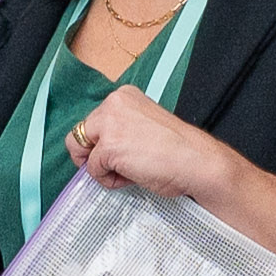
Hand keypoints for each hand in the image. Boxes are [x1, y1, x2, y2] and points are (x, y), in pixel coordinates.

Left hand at [66, 85, 234, 204]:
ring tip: (127, 172)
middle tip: (116, 167)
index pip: (93, 120)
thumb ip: (120, 129)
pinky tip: (131, 177)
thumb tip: (96, 150)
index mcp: (124, 96)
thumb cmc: (177, 150)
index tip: (119, 153)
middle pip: (79, 133)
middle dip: (93, 154)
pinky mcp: (109, 146)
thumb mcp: (143, 126)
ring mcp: (110, 124)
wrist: (196, 161)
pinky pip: (93, 169)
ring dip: (101, 167)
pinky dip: (108, 179)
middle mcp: (114, 103)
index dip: (100, 142)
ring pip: (81, 150)